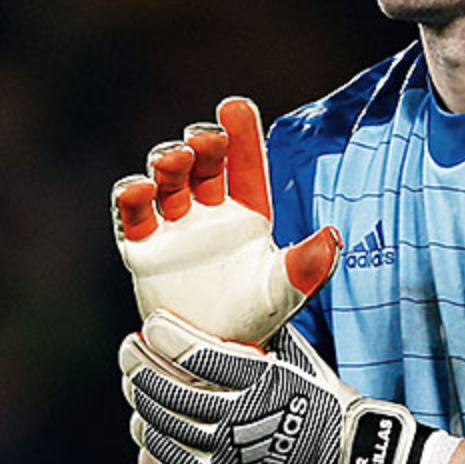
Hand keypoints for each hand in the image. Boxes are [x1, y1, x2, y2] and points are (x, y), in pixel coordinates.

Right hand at [111, 97, 341, 344]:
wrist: (212, 358)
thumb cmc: (255, 318)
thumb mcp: (287, 290)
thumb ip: (309, 264)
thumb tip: (333, 236)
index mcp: (248, 212)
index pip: (244, 163)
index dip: (241, 133)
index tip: (234, 105)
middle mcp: (210, 212)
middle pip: (203, 163)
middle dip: (202, 143)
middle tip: (204, 140)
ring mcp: (175, 228)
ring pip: (167, 179)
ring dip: (167, 162)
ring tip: (174, 158)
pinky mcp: (143, 249)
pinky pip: (131, 214)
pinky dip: (131, 196)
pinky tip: (139, 188)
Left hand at [120, 312, 419, 463]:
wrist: (342, 449)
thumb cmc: (318, 392)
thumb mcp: (297, 351)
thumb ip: (263, 326)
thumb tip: (235, 288)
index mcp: (261, 377)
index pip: (197, 355)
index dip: (166, 336)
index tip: (151, 322)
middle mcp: (242, 414)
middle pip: (171, 388)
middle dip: (141, 364)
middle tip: (128, 347)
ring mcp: (230, 448)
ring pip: (166, 421)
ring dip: (141, 396)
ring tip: (131, 376)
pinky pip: (173, 454)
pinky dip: (151, 434)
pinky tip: (141, 417)